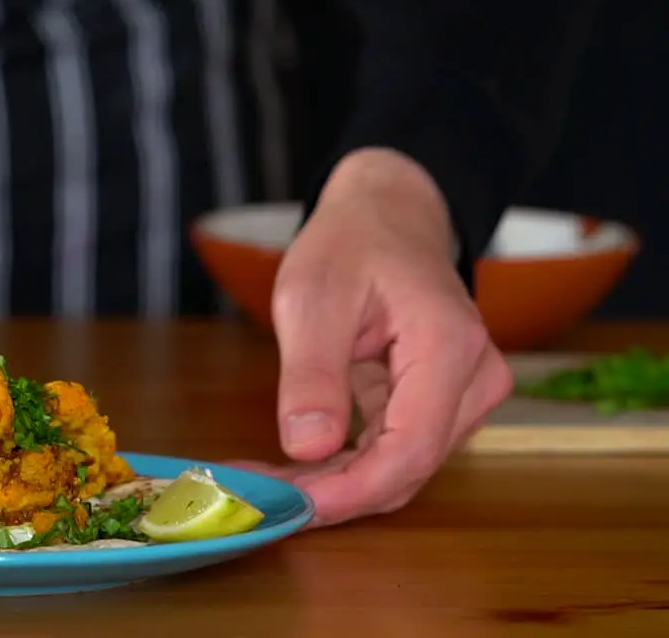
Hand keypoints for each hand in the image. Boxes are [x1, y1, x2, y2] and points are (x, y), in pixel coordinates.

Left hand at [233, 148, 513, 527]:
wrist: (386, 217)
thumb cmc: (352, 244)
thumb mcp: (312, 296)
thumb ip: (312, 373)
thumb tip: (308, 448)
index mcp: (447, 346)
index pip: (410, 449)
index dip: (349, 491)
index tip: (289, 508)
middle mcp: (472, 379)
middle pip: (406, 468)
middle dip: (330, 493)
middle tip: (253, 495)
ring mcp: (463, 395)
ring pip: (399, 469)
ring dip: (332, 485)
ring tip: (261, 480)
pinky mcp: (441, 405)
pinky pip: (393, 452)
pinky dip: (342, 467)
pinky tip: (290, 468)